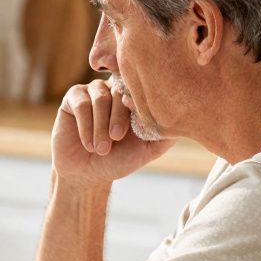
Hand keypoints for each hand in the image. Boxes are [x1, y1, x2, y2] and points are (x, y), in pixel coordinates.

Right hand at [52, 79, 173, 186]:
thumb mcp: (148, 149)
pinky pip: (82, 103)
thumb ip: (166, 134)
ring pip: (100, 97)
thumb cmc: (119, 160)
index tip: (135, 124)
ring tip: (101, 148)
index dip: (137, 101)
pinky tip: (89, 144)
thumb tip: (186, 118)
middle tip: (117, 138)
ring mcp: (94, 91)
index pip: (141, 87)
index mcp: (135, 97)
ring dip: (101, 125)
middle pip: (120, 90)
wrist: (87, 173)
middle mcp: (115, 89)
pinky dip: (86, 125)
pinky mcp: (74, 97)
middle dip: (118, 117)